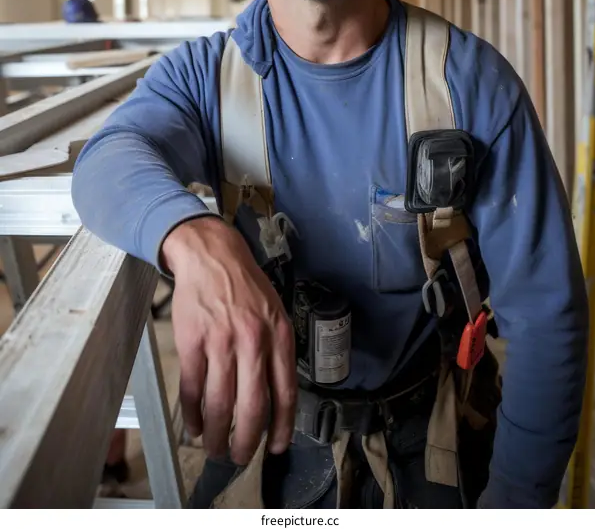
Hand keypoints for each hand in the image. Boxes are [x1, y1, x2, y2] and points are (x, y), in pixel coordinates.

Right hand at [161, 215, 296, 465]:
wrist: (211, 255)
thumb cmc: (245, 285)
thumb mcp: (276, 312)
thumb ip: (278, 350)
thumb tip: (277, 397)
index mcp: (279, 336)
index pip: (285, 394)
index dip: (282, 428)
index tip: (277, 448)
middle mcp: (253, 341)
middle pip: (252, 407)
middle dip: (246, 442)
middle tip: (240, 457)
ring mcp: (221, 342)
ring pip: (219, 404)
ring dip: (216, 434)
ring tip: (215, 447)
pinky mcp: (192, 341)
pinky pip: (192, 389)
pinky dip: (192, 414)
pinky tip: (193, 426)